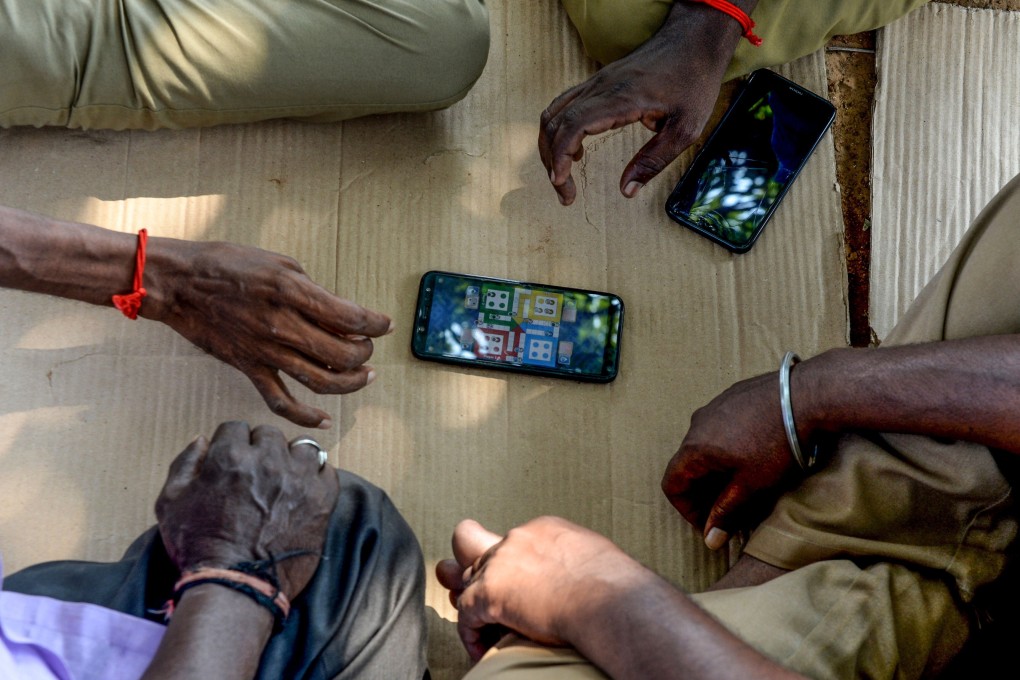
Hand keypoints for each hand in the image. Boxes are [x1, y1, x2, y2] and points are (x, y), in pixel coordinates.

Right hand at [144, 239, 391, 427]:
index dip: (376, 324)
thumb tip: (339, 314)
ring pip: (320, 381)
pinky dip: (305, 416)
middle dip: (365, 353)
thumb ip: (311, 290)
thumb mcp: (280, 263)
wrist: (179, 283)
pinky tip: (324, 419)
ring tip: (363, 375)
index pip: (350, 317)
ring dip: (350, 383)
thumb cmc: (229, 264)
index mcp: (293, 292)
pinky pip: (281, 401)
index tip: (385, 325)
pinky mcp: (249, 367)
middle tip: (369, 347)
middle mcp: (282, 324)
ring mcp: (265, 351)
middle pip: (342, 354)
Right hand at [155, 421, 338, 599]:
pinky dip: (317, 476)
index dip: (232, 445)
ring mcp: (298, 478)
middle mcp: (267, 460)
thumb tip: (202, 439)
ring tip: (284, 480)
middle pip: (269, 435)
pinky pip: (326, 469)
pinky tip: (305, 490)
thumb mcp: (171, 503)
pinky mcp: (322, 498)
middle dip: (261, 450)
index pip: (235, 428)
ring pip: (301, 447)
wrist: (235, 586)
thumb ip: (185, 464)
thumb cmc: (198, 547)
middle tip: (256, 475)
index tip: (233, 463)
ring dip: (292, 459)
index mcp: (229, 456)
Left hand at [436, 517, 643, 660]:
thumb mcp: (597, 558)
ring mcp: (500, 564)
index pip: (514, 542)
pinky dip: (470, 634)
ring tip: (476, 623)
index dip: (510, 564)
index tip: (518, 587)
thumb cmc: (615, 587)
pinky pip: (465, 613)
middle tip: (477, 591)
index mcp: (544, 530)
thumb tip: (587, 575)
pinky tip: (482, 650)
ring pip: (464, 577)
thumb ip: (578, 561)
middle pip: (476, 547)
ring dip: (468, 600)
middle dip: (474, 569)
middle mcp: (518, 539)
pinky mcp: (489, 592)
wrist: (608, 599)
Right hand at [539, 3, 748, 205]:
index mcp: (621, 98)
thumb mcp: (685, 128)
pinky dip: (559, 131)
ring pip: (554, 114)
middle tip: (566, 194)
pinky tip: (575, 152)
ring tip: (562, 176)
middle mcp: (601, 87)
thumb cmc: (693, 81)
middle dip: (552, 162)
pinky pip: (565, 106)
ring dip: (551, 147)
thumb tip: (627, 191)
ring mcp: (596, 82)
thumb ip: (654, 160)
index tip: (560, 182)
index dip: (560, 156)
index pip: (573, 125)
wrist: (694, 40)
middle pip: (556, 123)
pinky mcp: (598, 82)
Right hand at [661, 372, 798, 549]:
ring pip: (704, 445)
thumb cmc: (777, 443)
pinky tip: (754, 454)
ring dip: (716, 468)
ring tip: (743, 482)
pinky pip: (720, 427)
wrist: (805, 396)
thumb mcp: (751, 485)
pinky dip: (727, 447)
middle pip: (687, 465)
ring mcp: (714, 406)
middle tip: (727, 508)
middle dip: (703, 491)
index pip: (672, 484)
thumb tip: (710, 539)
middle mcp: (697, 424)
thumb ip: (726, 512)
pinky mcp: (732, 396)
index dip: (687, 509)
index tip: (709, 522)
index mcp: (695, 448)